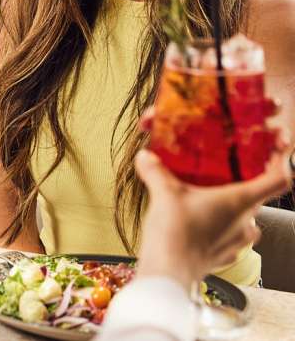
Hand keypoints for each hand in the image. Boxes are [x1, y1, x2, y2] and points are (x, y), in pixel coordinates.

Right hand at [135, 147, 291, 289]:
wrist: (169, 272)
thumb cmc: (176, 232)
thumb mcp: (163, 192)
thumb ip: (155, 170)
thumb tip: (146, 155)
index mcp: (240, 201)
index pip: (277, 180)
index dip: (280, 165)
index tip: (274, 153)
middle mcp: (246, 222)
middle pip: (258, 199)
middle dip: (242, 185)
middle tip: (223, 173)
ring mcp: (238, 243)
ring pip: (245, 220)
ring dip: (231, 210)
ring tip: (208, 200)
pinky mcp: (226, 256)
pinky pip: (230, 237)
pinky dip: (220, 229)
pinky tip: (200, 224)